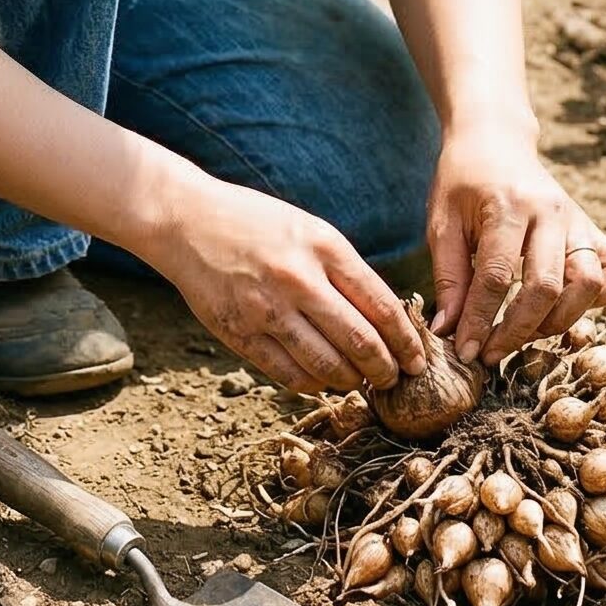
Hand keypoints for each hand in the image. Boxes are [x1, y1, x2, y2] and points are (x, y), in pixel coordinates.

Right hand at [149, 172, 426, 396]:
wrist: (186, 220)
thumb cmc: (256, 223)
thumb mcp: (309, 231)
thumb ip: (344, 271)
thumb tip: (384, 321)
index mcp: (324, 247)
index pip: (382, 306)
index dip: (407, 341)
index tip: (418, 359)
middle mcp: (299, 278)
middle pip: (360, 341)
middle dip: (386, 369)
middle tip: (394, 379)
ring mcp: (267, 309)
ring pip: (327, 365)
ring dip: (351, 381)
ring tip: (358, 382)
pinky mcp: (240, 333)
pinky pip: (288, 374)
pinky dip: (312, 385)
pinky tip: (321, 382)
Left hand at [422, 120, 605, 363]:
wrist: (494, 139)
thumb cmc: (462, 181)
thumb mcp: (442, 222)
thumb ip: (448, 277)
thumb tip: (448, 331)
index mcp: (508, 205)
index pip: (498, 276)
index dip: (480, 321)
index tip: (465, 352)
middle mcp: (551, 212)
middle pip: (548, 286)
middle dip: (518, 331)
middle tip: (491, 353)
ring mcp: (578, 219)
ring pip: (590, 283)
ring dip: (560, 319)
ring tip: (525, 332)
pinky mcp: (592, 226)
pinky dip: (598, 298)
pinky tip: (565, 307)